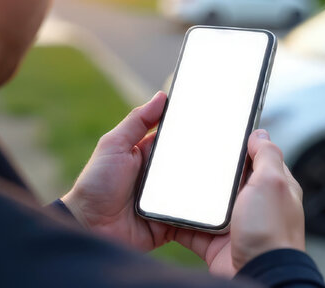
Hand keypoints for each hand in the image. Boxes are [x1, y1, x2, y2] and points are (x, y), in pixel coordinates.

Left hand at [62, 92, 303, 276]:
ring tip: (235, 175)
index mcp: (148, 155)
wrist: (89, 227)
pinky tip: (223, 205)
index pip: (177, 139)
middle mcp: (160, 178)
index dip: (194, 130)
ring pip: (197, 190)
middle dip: (210, 158)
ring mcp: (167, 201)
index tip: (218, 118)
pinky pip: (194, 218)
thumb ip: (137, 121)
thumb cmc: (96, 184)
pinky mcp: (172, 224)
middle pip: (191, 164)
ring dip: (211, 185)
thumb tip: (161, 96)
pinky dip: (205, 213)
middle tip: (235, 147)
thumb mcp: (113, 145)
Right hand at [165, 130, 304, 276]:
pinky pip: (191, 227)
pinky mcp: (214, 242)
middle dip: (208, 171)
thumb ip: (267, 155)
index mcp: (271, 187)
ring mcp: (232, 224)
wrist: (258, 273)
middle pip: (225, 180)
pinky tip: (166, 210)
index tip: (219, 135)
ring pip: (205, 203)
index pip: (255, 158)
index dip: (239, 147)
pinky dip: (178, 221)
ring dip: (190, 196)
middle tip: (187, 155)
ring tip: (170, 179)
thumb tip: (260, 133)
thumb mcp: (272, 183)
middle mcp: (252, 204)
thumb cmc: (271, 231)